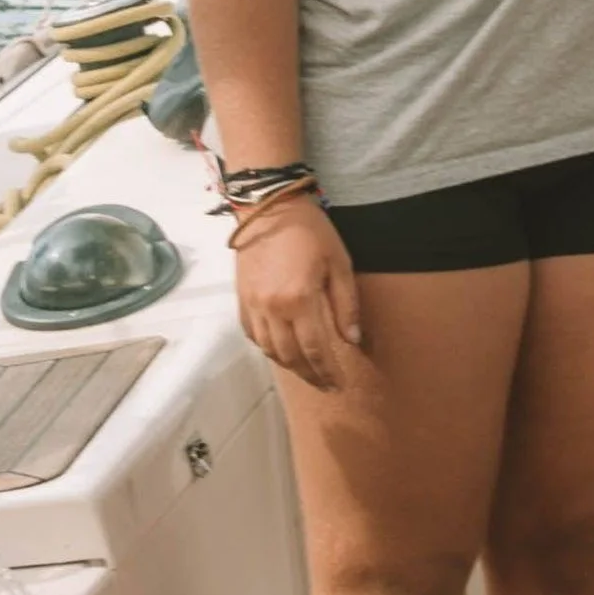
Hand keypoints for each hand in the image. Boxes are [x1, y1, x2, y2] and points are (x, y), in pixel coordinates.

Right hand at [233, 196, 371, 393]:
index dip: (328, 370)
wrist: (270, 209)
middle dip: (310, 375)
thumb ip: (346, 305)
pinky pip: (252, 335)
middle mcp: (272, 309)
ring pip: (269, 350)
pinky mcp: (241, 299)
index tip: (339, 384)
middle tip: (326, 385)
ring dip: (289, 366)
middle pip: (291, 356)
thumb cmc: (311, 232)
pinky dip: (268, 348)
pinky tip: (281, 351)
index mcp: (299, 300)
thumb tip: (352, 340)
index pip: (315, 349)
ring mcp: (253, 306)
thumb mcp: (339, 263)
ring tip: (307, 372)